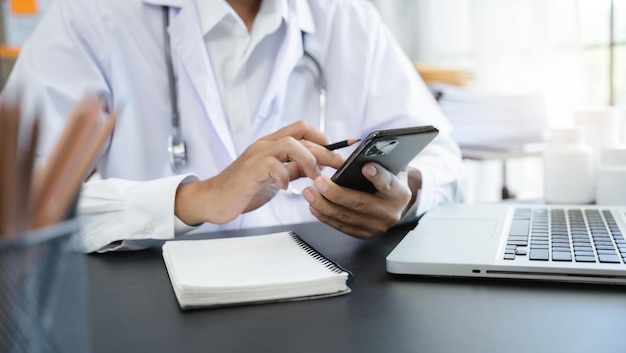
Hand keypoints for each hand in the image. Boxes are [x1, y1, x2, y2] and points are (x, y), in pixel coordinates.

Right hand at [174, 121, 344, 224]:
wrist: (213, 200)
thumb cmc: (244, 188)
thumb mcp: (275, 177)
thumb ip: (293, 169)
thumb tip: (317, 166)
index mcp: (272, 145)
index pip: (302, 129)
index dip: (325, 135)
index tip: (345, 145)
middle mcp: (265, 145)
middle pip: (301, 135)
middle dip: (325, 150)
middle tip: (338, 165)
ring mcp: (256, 156)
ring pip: (289, 143)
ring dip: (308, 159)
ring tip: (313, 176)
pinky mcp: (249, 171)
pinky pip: (271, 165)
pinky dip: (283, 175)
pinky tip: (287, 187)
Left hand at [302, 163, 416, 238]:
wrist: (394, 203)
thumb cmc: (388, 180)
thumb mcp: (390, 167)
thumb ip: (379, 161)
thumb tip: (362, 153)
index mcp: (400, 193)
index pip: (389, 184)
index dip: (378, 176)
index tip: (366, 167)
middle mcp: (390, 213)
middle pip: (361, 203)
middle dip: (337, 193)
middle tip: (319, 181)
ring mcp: (377, 226)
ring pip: (347, 217)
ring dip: (324, 205)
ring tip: (310, 192)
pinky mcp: (365, 234)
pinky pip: (342, 226)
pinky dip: (325, 216)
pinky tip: (314, 206)